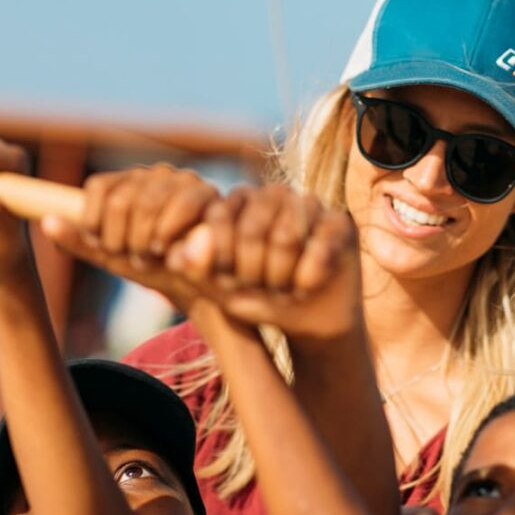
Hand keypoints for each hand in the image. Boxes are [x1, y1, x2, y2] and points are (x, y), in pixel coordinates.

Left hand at [43, 164, 218, 309]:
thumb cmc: (152, 266)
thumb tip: (45, 223)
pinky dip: (166, 233)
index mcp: (128, 182)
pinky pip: (179, 205)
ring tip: (147, 259)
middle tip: (128, 259)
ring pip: (147, 202)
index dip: (93, 220)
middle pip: (121, 198)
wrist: (198, 282)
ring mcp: (182, 180)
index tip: (101, 246)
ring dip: (142, 239)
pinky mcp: (206, 193)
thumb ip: (81, 242)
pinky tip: (165, 252)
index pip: (99, 187)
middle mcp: (154, 174)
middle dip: (119, 237)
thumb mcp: (112, 256)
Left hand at [169, 184, 362, 339]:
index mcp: (240, 202)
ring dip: (281, 276)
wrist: (309, 319)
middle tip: (260, 290)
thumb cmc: (259, 299)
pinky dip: (309, 274)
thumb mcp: (222, 290)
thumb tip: (173, 256)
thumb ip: (198, 270)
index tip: (230, 285)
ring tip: (283, 289)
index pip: (220, 216)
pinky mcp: (340, 222)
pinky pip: (321, 244)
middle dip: (253, 273)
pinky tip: (306, 286)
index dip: (222, 258)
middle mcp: (274, 194)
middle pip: (252, 229)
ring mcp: (310, 204)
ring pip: (287, 236)